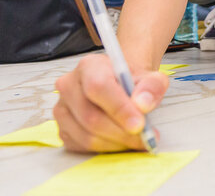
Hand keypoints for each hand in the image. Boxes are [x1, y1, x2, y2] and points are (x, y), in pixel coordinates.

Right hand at [53, 53, 168, 152]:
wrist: (119, 87)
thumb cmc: (131, 82)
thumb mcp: (150, 78)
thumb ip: (152, 87)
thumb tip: (143, 104)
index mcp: (89, 66)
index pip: (98, 87)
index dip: (119, 108)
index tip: (140, 124)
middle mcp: (69, 86)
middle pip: (91, 117)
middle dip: (121, 132)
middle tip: (145, 138)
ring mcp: (62, 109)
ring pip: (86, 135)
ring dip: (116, 143)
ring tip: (136, 140)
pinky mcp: (62, 129)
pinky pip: (82, 146)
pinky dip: (106, 148)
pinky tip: (121, 141)